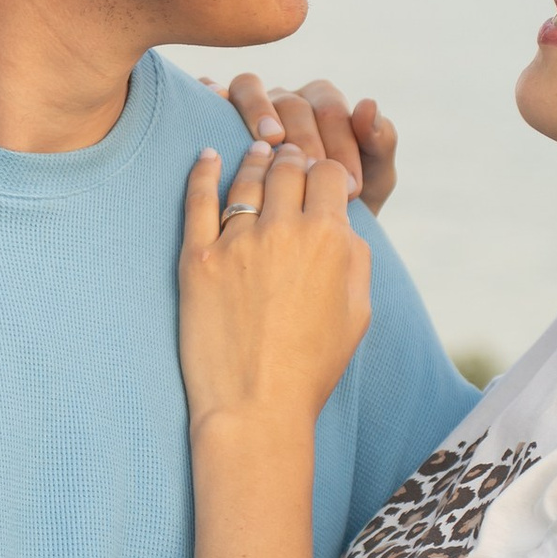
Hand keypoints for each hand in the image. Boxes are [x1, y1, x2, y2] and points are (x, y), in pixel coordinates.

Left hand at [179, 140, 371, 431]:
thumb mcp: (358, 312)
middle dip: (293, 159)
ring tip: (256, 150)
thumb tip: (342, 220)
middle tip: (289, 159)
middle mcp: (284, 230)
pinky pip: (197, 199)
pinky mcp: (198, 258)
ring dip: (255, 159)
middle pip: (288, 168)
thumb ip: (355, 256)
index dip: (326, 172)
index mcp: (330, 238)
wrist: (256, 407)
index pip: (329, 174)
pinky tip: (207, 156)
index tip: (321, 178)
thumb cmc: (312, 367)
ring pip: (246, 177)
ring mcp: (237, 241)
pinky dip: (202, 170)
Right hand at [203, 74, 397, 211]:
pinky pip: (214, 94)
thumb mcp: (373, 179)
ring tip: (273, 141)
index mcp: (324, 106)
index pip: (330, 108)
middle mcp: (287, 101)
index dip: (342, 143)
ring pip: (249, 87)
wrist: (309, 248)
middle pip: (291, 102)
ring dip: (261, 110)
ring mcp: (251, 107)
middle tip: (315, 174)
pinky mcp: (219, 116)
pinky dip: (214, 93)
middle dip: (306, 137)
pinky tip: (218, 107)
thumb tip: (368, 103)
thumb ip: (380, 142)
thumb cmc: (343, 207)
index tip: (351, 187)